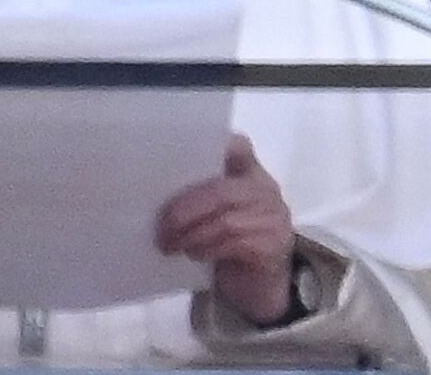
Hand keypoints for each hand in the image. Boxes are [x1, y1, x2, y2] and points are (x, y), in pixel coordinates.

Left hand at [156, 134, 296, 325]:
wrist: (262, 284)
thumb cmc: (233, 241)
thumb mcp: (219, 212)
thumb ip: (202, 194)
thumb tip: (157, 191)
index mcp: (250, 174)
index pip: (238, 147)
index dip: (220, 146)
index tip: (190, 153)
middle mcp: (265, 191)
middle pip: (221, 192)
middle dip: (185, 210)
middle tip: (162, 227)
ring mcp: (273, 219)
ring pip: (225, 222)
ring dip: (191, 235)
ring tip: (170, 245)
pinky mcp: (272, 247)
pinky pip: (233, 244)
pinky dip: (206, 249)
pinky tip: (192, 254)